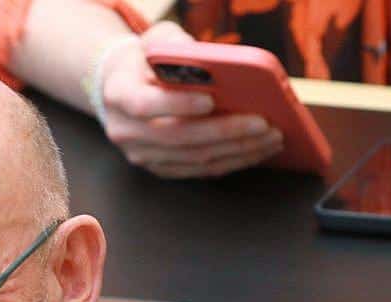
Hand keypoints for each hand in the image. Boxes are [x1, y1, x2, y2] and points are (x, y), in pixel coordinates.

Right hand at [99, 22, 282, 178]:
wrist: (124, 86)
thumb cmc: (147, 60)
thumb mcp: (155, 40)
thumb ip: (177, 46)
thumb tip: (211, 62)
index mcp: (119, 95)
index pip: (145, 105)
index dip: (177, 105)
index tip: (211, 100)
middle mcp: (125, 131)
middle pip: (178, 137)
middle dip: (224, 131)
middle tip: (263, 123)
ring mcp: (142, 155)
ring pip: (193, 159)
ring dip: (236, 151)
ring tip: (271, 138)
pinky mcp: (160, 169)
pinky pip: (199, 171)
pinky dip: (231, 162)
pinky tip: (257, 150)